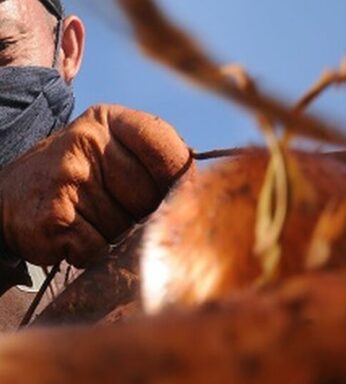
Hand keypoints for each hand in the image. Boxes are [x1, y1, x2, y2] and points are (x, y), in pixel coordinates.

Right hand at [0, 104, 190, 266]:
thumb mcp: (114, 152)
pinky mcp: (53, 216)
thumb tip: (200, 193)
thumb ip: (156, 164)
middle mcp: (86, 141)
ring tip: (91, 219)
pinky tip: (75, 235)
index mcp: (109, 120)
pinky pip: (99, 248)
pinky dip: (93, 251)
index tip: (184, 196)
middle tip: (121, 209)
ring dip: (116, 235)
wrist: (10, 195)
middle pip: (151, 195)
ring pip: (126, 227)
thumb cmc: (80, 177)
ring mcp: (67, 178)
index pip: (166, 147)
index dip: (182, 180)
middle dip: (145, 213)